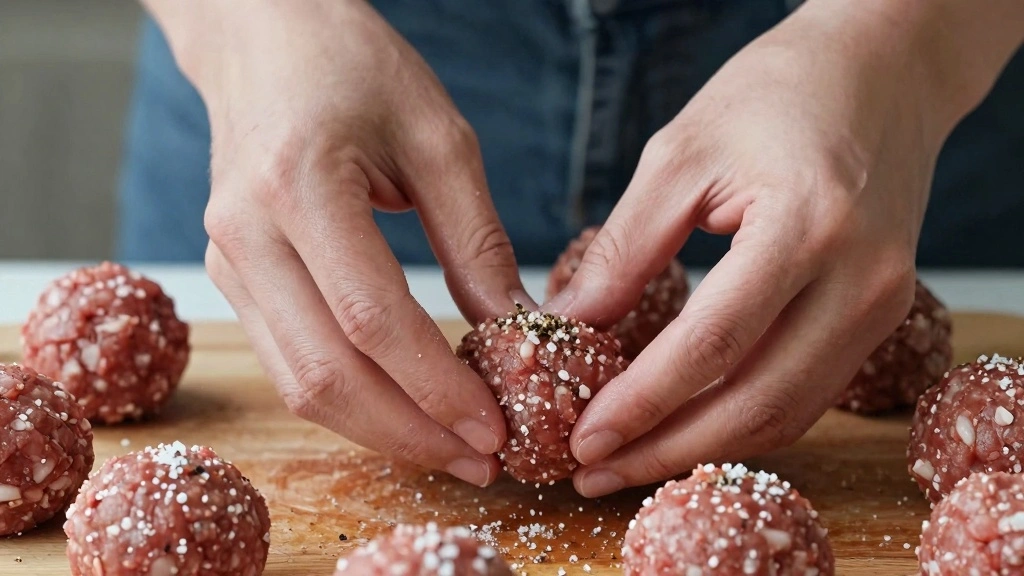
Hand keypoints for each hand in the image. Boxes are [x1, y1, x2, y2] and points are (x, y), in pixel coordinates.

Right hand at [147, 0, 523, 485]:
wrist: (265, 38)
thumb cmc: (355, 68)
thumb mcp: (438, 138)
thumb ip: (476, 240)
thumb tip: (519, 330)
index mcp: (299, 185)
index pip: (372, 319)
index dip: (437, 386)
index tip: (496, 426)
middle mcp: (246, 235)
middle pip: (326, 373)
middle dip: (410, 432)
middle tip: (482, 459)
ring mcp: (228, 262)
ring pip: (299, 384)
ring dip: (379, 430)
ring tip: (453, 449)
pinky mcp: (231, 277)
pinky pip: (289, 362)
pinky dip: (350, 400)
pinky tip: (404, 411)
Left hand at [546, 1, 981, 496]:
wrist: (880, 71)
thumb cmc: (775, 94)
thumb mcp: (681, 154)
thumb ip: (626, 248)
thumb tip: (569, 325)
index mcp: (807, 225)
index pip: (714, 344)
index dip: (642, 403)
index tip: (581, 437)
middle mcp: (861, 279)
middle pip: (757, 402)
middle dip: (666, 449)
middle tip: (592, 470)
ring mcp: (884, 304)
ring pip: (787, 413)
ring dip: (703, 447)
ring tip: (628, 461)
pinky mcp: (881, 316)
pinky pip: (807, 391)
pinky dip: (742, 419)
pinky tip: (687, 426)